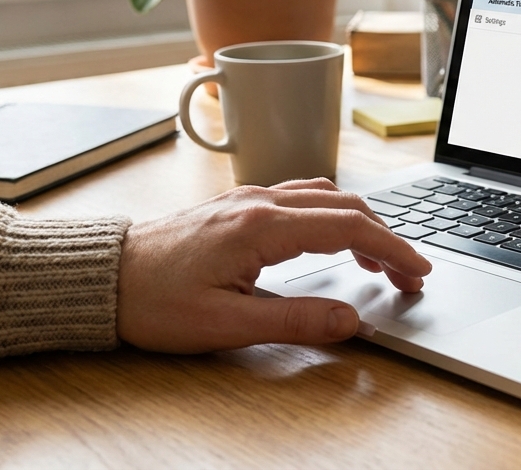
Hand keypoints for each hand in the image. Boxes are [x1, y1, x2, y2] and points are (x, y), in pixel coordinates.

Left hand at [116, 178, 431, 352]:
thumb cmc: (153, 301)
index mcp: (261, 226)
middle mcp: (259, 201)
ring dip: (361, 224)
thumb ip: (295, 320)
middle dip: (386, 238)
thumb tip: (351, 321)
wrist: (101, 278)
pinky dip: (333, 215)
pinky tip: (333, 238)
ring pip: (325, 196)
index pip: (348, 227)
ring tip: (379, 262)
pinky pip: (301, 198)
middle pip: (345, 206)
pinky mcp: (237, 206)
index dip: (392, 249)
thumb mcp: (226, 324)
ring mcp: (248, 199)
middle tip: (409, 276)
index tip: (418, 272)